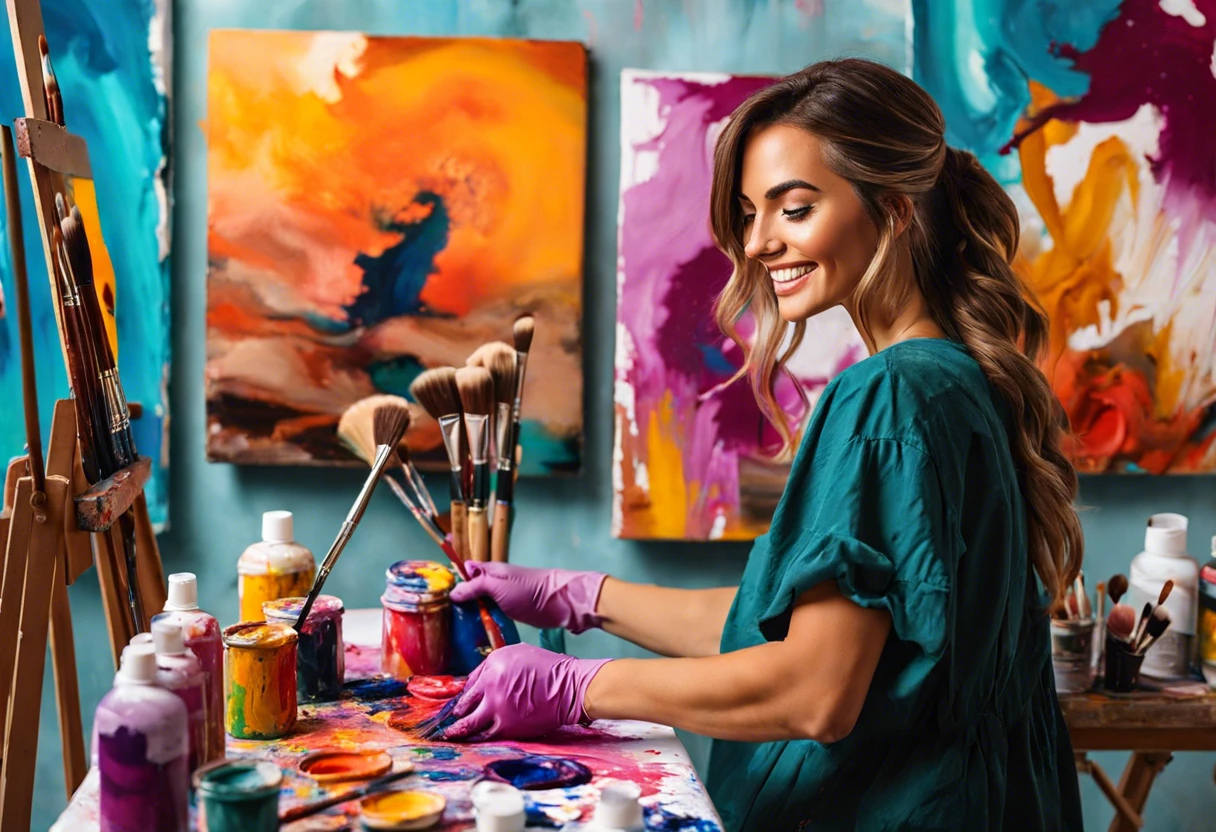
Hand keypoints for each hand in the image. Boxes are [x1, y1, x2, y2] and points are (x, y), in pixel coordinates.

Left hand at [443, 644, 610, 740]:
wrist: (569, 687)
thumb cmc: (547, 668)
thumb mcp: (518, 654)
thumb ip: (494, 666)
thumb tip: (476, 683)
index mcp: (493, 665)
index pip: (469, 684)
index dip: (464, 696)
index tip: (461, 703)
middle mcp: (491, 685)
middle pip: (464, 704)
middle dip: (457, 713)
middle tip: (450, 721)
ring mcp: (498, 707)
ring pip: (469, 723)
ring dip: (458, 730)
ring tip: (450, 734)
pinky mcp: (508, 726)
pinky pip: (486, 734)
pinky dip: (477, 737)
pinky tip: (473, 739)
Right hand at [448, 562, 607, 633]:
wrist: (563, 603)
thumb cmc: (530, 590)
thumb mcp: (498, 585)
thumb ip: (475, 586)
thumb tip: (452, 592)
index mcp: (488, 572)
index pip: (463, 571)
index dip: (450, 579)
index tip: (432, 594)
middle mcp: (493, 584)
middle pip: (468, 592)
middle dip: (455, 603)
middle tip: (437, 619)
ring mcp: (501, 600)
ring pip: (478, 606)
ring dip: (467, 616)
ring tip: (448, 632)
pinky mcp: (510, 614)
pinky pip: (489, 617)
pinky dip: (480, 624)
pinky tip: (470, 637)